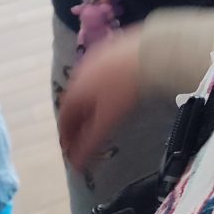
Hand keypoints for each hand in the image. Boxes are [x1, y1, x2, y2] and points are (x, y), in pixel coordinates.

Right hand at [58, 27, 142, 169]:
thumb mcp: (107, 120)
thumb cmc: (126, 89)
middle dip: (77, 121)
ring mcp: (96, 59)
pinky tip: (115, 92)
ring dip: (89, 104)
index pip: (63, 119)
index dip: (66, 137)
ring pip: (87, 86)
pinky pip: (102, 73)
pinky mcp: (113, 49)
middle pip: (74, 102)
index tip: (70, 150)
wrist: (149, 52)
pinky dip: (102, 88)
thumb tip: (76, 164)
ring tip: (99, 117)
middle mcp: (80, 73)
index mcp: (75, 91)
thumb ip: (90, 143)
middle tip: (83, 136)